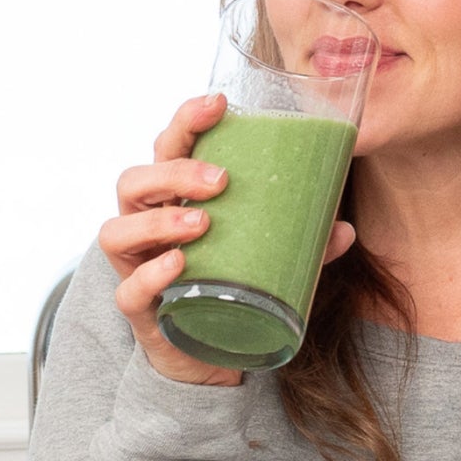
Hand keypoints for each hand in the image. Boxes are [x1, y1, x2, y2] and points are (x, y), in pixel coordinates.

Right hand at [103, 93, 358, 386]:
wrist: (204, 357)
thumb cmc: (227, 288)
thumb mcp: (267, 258)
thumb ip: (302, 245)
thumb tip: (343, 228)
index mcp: (172, 200)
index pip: (166, 148)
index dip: (185, 121)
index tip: (218, 104)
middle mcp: (145, 227)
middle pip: (135, 182)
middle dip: (174, 171)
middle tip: (221, 179)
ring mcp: (136, 268)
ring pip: (117, 231)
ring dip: (158, 221)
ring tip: (202, 222)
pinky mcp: (139, 310)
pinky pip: (130, 290)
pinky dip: (152, 275)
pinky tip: (180, 264)